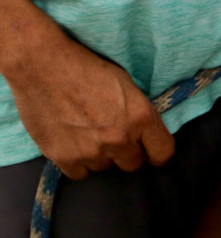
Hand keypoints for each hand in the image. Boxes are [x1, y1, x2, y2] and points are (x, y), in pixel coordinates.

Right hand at [0, 0, 173, 178]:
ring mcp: (93, 150)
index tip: (149, 152)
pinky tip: (72, 143)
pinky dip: (77, 162)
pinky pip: (80, 173)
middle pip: (133, 164)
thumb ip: (139, 114)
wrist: (40, 63)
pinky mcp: (65, 157)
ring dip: (99, 156)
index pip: (163, 153)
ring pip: (105, 168)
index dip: (156, 153)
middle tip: (111, 136)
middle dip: (126, 153)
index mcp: (141, 117)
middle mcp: (121, 138)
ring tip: (86, 133)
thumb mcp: (126, 85)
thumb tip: (145, 135)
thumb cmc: (86, 67)